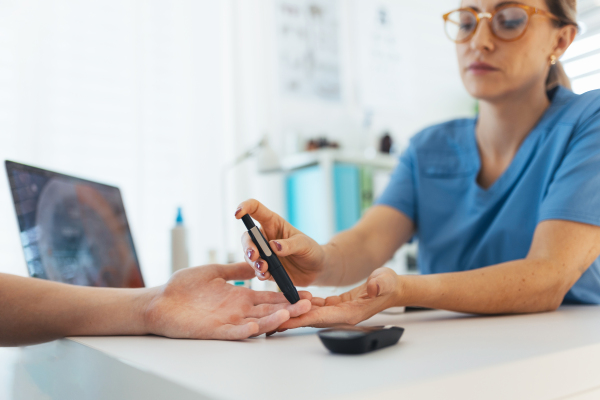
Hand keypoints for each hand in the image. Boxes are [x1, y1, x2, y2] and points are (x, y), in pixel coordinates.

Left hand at [143, 263, 311, 339]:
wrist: (160, 301)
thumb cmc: (184, 287)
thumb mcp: (215, 271)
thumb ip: (236, 269)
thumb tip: (255, 260)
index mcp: (239, 297)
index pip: (268, 297)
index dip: (286, 296)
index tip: (304, 293)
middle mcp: (238, 310)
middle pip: (269, 310)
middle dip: (289, 308)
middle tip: (309, 304)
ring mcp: (228, 321)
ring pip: (258, 323)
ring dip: (275, 319)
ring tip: (292, 312)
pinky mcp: (216, 331)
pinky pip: (236, 332)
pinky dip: (250, 330)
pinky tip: (262, 325)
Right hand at [236, 199, 325, 286]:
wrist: (317, 270)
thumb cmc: (311, 250)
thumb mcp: (304, 245)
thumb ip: (290, 245)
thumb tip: (273, 246)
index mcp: (273, 223)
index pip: (256, 210)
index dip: (245, 208)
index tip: (237, 214)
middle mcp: (265, 237)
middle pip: (247, 237)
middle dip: (248, 246)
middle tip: (254, 255)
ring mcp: (264, 254)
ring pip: (249, 255)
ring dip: (253, 262)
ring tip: (264, 269)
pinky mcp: (266, 268)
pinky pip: (256, 270)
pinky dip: (259, 273)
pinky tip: (265, 275)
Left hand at [278, 268, 399, 328]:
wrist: (391, 288)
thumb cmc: (389, 285)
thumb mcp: (386, 281)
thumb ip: (379, 284)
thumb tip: (372, 287)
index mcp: (350, 313)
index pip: (321, 318)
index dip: (301, 319)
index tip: (284, 321)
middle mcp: (340, 315)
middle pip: (310, 319)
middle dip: (290, 319)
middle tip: (269, 320)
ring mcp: (337, 311)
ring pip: (310, 313)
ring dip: (293, 312)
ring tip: (273, 311)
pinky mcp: (335, 305)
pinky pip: (314, 306)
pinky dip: (301, 304)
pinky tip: (289, 299)